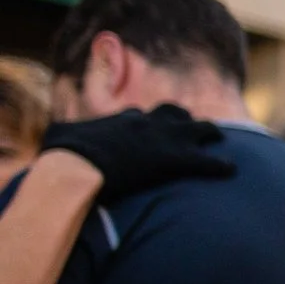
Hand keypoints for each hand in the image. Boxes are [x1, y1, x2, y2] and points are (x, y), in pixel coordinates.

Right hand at [40, 105, 234, 203]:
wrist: (79, 166)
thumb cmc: (63, 156)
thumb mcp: (61, 138)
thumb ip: (65, 135)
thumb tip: (53, 138)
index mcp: (122, 119)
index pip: (142, 116)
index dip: (149, 124)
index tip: (152, 130)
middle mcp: (147, 122)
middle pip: (175, 113)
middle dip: (186, 122)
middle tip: (196, 131)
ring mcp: (164, 138)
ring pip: (199, 129)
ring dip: (210, 134)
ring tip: (221, 141)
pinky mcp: (176, 159)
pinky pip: (207, 160)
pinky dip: (220, 165)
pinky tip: (232, 169)